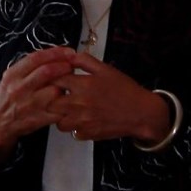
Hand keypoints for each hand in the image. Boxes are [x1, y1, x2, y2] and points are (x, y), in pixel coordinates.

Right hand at [0, 46, 78, 157]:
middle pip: (47, 72)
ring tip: (68, 86)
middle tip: (72, 66)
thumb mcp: (11, 78)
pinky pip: (57, 111)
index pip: (36, 58)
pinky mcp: (36, 120)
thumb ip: (29, 67)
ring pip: (55, 91)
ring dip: (65, 87)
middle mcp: (19, 89)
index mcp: (13, 75)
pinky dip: (65, 105)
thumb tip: (54, 54)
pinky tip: (67, 102)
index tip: (69, 52)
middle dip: (64, 66)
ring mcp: (28, 105)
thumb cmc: (7, 99)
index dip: (56, 53)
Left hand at [50, 54, 173, 145]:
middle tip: (61, 96)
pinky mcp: (87, 135)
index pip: (54, 80)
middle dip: (53, 99)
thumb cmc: (124, 88)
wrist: (140, 112)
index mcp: (82, 85)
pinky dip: (75, 127)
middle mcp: (78, 104)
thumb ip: (85, 60)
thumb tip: (69, 56)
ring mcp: (82, 122)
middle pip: (50, 104)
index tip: (56, 79)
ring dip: (62, 116)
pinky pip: (72, 133)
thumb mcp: (105, 69)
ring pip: (58, 122)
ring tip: (71, 110)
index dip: (52, 79)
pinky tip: (83, 120)